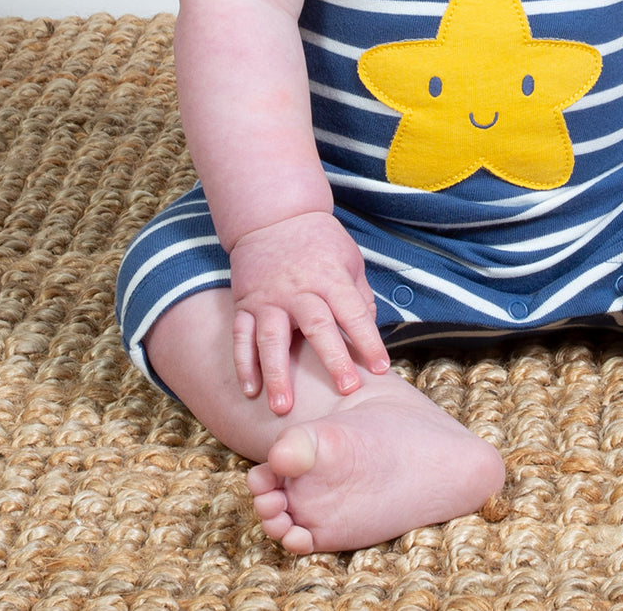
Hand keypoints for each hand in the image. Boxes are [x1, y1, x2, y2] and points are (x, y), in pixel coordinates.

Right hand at [229, 211, 388, 413]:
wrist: (274, 216)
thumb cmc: (320, 242)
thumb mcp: (349, 259)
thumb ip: (359, 295)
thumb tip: (369, 331)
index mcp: (330, 277)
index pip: (354, 312)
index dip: (369, 341)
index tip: (381, 369)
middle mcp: (299, 289)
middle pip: (317, 326)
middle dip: (333, 359)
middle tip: (346, 390)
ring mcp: (269, 298)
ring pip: (272, 338)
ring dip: (277, 374)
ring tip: (282, 407)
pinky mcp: (245, 304)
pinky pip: (241, 336)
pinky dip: (243, 364)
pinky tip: (250, 390)